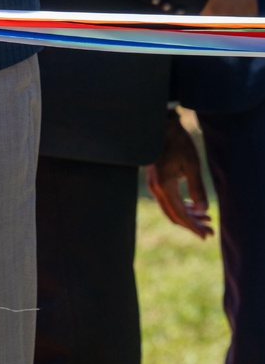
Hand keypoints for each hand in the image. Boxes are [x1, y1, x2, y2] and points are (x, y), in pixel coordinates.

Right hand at [145, 111, 212, 239]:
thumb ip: (197, 188)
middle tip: (209, 231)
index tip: (206, 235)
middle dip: (192, 225)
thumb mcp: (192, 164)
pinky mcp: (155, 181)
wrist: (161, 128)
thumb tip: (202, 210)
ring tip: (206, 219)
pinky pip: (167, 201)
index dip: (194, 226)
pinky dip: (180, 207)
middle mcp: (156, 188)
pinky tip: (193, 207)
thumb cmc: (178, 143)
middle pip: (174, 215)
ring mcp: (153, 185)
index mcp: (165, 185)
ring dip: (188, 216)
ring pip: (170, 209)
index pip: (180, 214)